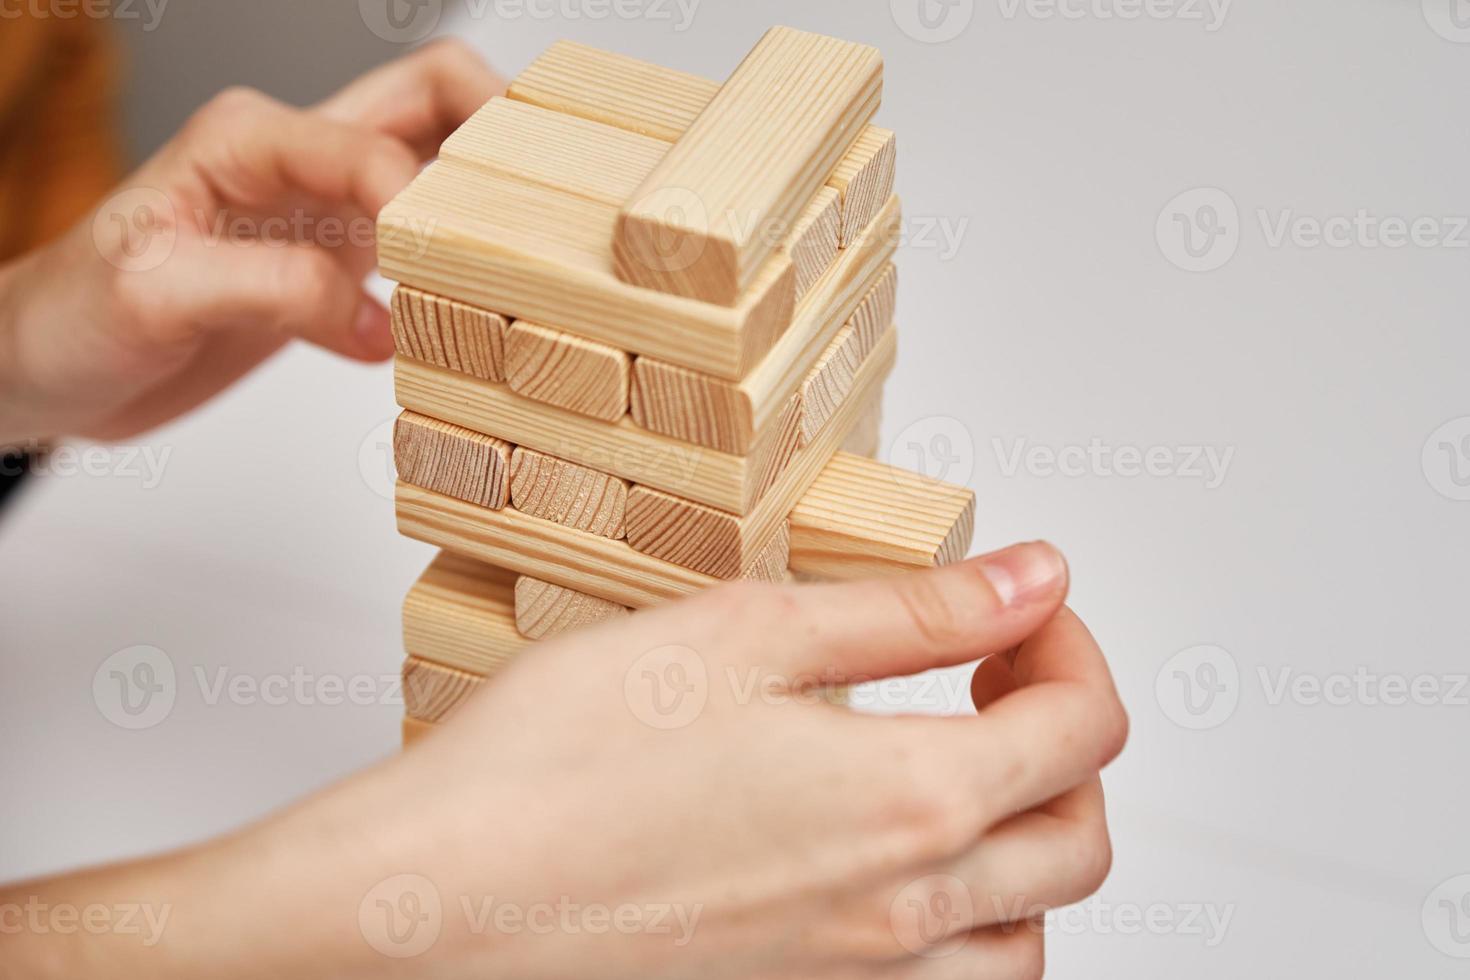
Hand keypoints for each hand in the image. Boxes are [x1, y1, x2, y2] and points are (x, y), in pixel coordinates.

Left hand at [0, 40, 501, 443]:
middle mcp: (298, 158)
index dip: (424, 201)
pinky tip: (472, 310)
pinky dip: (461, 270)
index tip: (451, 266)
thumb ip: (270, 287)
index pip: (374, 142)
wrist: (52, 365)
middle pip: (433, 99)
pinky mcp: (337, 262)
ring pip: (439, 168)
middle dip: (498, 135)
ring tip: (533, 254)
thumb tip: (372, 313)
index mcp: (248, 140)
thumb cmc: (78, 314)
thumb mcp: (156, 295)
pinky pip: (423, 247)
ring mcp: (325, 208)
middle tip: (546, 201)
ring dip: (488, 200)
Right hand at [247, 542, 1122, 978]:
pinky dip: (965, 934)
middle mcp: (904, 915)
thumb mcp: (746, 636)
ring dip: (1027, 847)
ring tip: (955, 775)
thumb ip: (911, 611)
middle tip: (994, 676)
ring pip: (1029, 936)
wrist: (435, 903)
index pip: (1084, 727)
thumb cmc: (557, 766)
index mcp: (908, 801)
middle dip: (1066, 738)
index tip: (1021, 609)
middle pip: (1081, 838)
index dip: (1070, 646)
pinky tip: (894, 874)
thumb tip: (1027, 576)